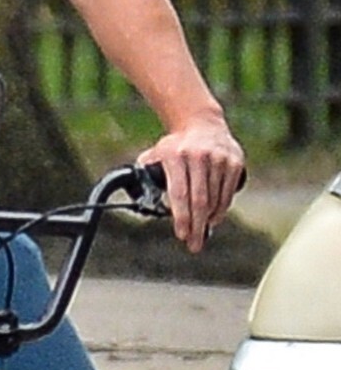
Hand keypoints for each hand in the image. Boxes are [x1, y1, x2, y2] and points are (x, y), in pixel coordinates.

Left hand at [139, 114, 245, 252]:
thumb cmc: (175, 146)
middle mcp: (199, 157)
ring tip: (201, 233)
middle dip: (196, 226)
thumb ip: (145, 173)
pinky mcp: (234, 162)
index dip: (181, 217)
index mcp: (176, 156)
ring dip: (208, 220)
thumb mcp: (156, 154)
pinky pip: (227, 193)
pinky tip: (214, 218)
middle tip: (194, 245)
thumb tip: (135, 194)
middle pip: (199, 201)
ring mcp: (219, 158)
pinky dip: (221, 209)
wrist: (202, 123)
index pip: (180, 193)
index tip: (181, 235)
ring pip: (215, 199)